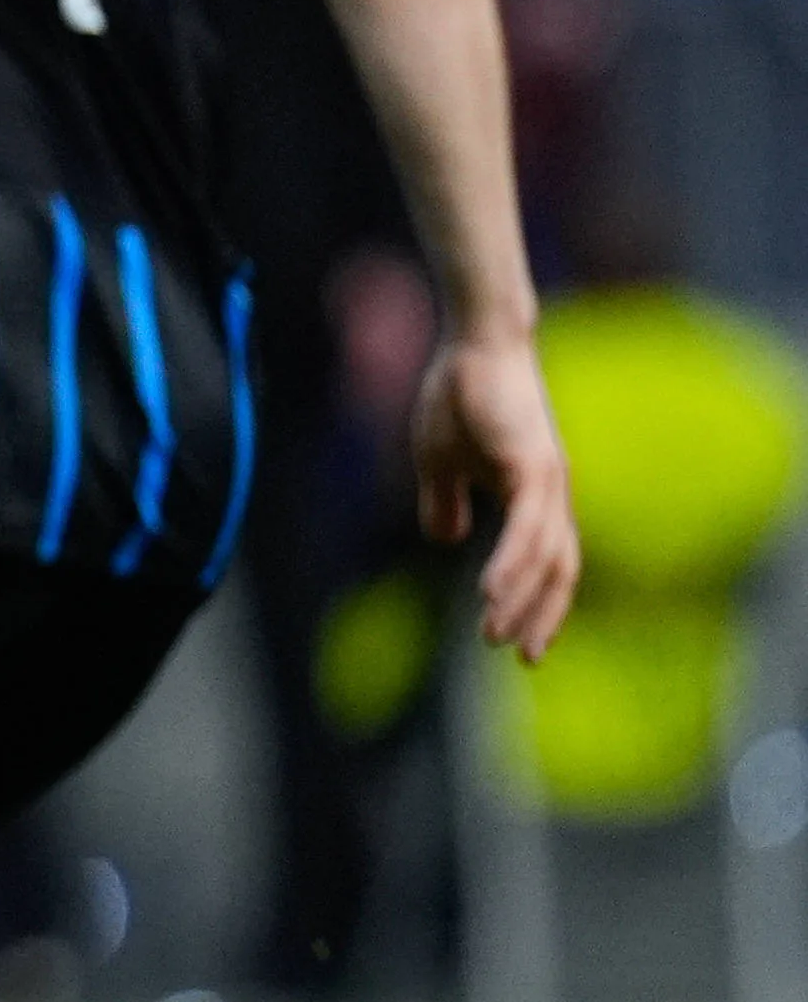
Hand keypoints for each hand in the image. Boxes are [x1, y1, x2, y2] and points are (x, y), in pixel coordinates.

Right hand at [412, 328, 578, 662]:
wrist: (472, 344)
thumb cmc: (458, 394)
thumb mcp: (439, 460)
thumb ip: (444, 500)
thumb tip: (447, 538)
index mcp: (533, 494)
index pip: (548, 560)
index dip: (539, 604)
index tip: (524, 647)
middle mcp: (551, 493)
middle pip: (561, 570)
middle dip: (542, 616)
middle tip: (525, 658)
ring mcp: (548, 481)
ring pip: (547, 558)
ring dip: (522, 601)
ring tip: (497, 635)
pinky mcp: (533, 467)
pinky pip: (528, 530)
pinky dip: (513, 566)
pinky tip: (491, 593)